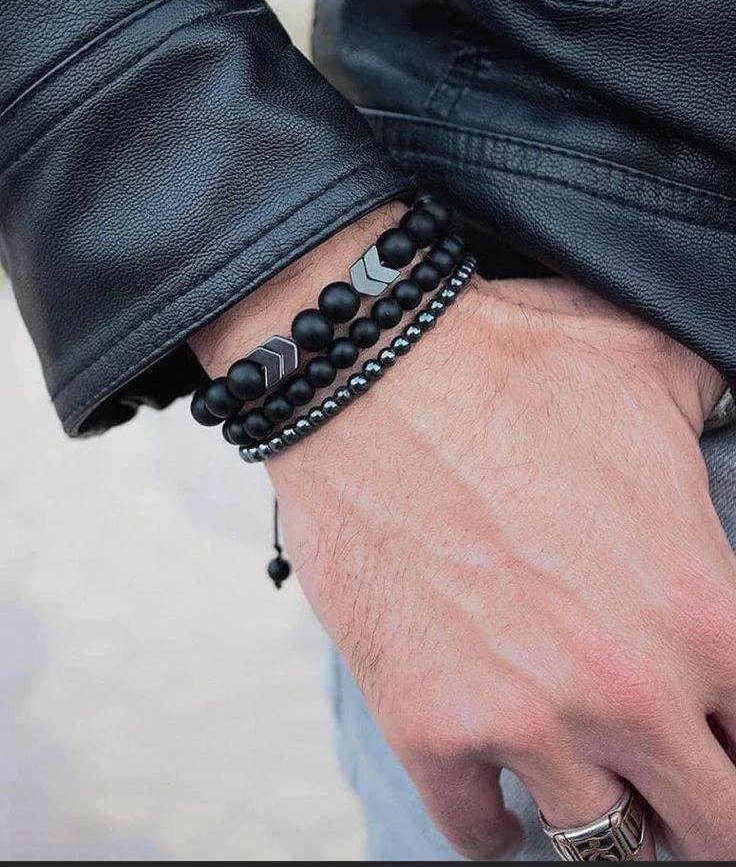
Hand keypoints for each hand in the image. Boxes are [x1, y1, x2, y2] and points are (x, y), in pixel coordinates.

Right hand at [192, 211, 733, 859]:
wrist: (369, 377)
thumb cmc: (508, 365)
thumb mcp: (650, 368)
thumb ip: (716, 402)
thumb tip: (728, 398)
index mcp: (700, 609)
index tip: (720, 737)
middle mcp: (628, 687)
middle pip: (711, 829)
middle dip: (701, 816)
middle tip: (674, 788)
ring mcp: (525, 717)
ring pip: (600, 842)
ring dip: (601, 817)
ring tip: (586, 780)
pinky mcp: (429, 725)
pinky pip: (478, 830)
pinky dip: (492, 820)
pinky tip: (496, 787)